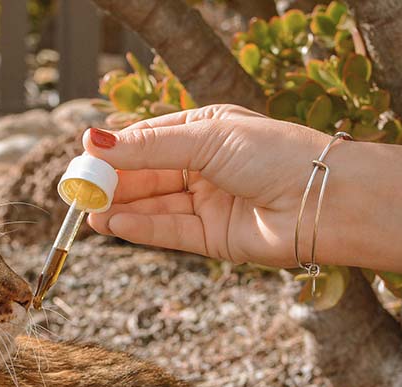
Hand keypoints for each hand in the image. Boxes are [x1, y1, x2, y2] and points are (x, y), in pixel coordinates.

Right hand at [83, 105, 401, 275]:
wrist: (325, 201)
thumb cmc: (275, 156)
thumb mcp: (206, 140)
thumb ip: (148, 146)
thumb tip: (94, 140)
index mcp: (207, 132)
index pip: (149, 139)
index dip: (115, 150)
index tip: (82, 157)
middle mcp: (205, 168)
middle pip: (146, 175)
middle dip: (111, 182)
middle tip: (76, 190)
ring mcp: (208, 203)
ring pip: (153, 205)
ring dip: (119, 208)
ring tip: (86, 211)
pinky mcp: (213, 239)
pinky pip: (168, 232)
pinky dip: (139, 228)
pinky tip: (112, 224)